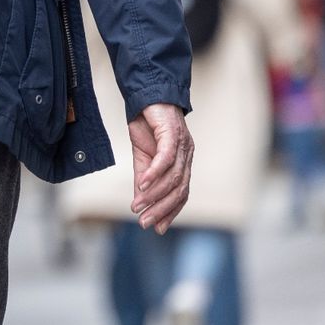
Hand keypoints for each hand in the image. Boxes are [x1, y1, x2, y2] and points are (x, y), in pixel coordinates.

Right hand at [129, 104, 192, 233]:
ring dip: (154, 194)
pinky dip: (154, 173)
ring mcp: (182, 146)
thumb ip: (142, 178)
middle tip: (145, 223)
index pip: (181, 194)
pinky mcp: (173, 134)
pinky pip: (166, 158)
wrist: (146, 96)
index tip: (157, 228)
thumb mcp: (142, 156)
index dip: (170, 212)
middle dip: (162, 209)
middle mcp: (186, 157)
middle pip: (179, 189)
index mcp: (182, 164)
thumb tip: (139, 201)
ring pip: (172, 177)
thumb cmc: (146, 125)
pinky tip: (142, 184)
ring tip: (138, 205)